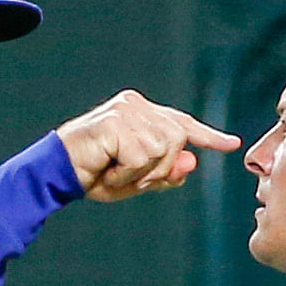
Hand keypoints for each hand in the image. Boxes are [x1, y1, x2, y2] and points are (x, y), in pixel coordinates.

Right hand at [55, 92, 241, 202]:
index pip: (182, 123)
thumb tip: (192, 162)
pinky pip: (142, 157)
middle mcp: (136, 105)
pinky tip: (107, 169)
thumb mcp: (135, 180)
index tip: (231, 145)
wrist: (54, 173)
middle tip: (128, 178)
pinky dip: (126, 173)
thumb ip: (165, 173)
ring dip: (141, 173)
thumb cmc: (92, 175)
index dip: (208, 136)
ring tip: (114, 171)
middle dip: (160, 169)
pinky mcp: (117, 121)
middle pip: (177, 140)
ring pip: (162, 150)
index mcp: (141, 113)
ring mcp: (127, 110)